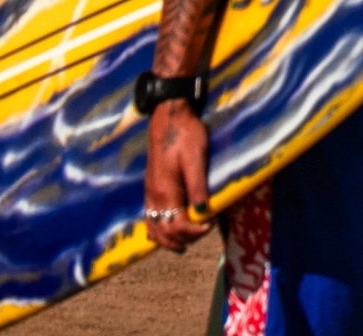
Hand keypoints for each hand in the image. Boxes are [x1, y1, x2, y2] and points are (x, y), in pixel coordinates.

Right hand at [141, 102, 212, 251]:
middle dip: (183, 238)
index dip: (194, 231)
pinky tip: (168, 230)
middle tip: (203, 233)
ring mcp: (149, 192)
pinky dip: (158, 229)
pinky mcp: (150, 187)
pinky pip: (150, 217)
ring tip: (185, 242)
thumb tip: (203, 213)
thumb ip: (198, 187)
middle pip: (163, 231)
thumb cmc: (186, 136)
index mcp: (165, 191)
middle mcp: (153, 196)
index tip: (212, 224)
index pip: (177, 225)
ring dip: (169, 239)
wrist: (169, 119)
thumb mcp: (196, 159)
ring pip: (153, 228)